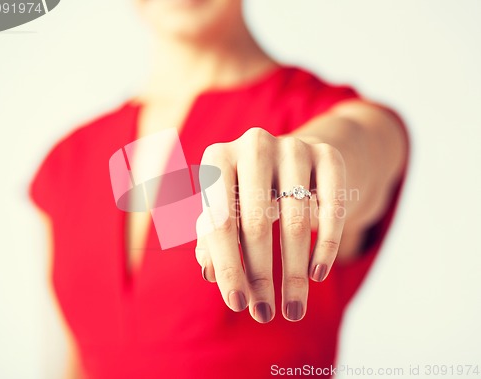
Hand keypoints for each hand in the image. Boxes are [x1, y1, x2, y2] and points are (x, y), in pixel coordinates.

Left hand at [195, 127, 345, 322]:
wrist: (292, 161)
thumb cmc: (247, 193)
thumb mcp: (225, 209)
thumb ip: (212, 237)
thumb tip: (209, 272)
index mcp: (217, 158)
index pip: (219, 222)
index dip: (228, 266)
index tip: (238, 304)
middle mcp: (253, 146)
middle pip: (256, 223)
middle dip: (260, 276)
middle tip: (264, 313)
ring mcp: (293, 147)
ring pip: (295, 220)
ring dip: (293, 273)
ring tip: (293, 308)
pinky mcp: (327, 155)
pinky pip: (331, 207)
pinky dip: (325, 245)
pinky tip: (318, 274)